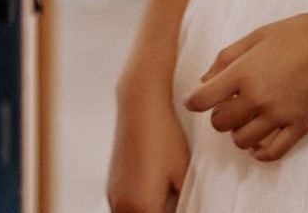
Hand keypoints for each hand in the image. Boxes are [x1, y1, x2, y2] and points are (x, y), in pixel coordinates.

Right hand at [107, 77, 188, 212]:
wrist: (141, 105)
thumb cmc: (162, 135)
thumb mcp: (184, 176)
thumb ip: (189, 205)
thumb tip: (195, 211)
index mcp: (140, 207)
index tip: (187, 208)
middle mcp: (120, 205)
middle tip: (182, 204)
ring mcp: (113, 195)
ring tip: (171, 201)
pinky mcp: (112, 185)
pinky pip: (125, 209)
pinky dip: (141, 208)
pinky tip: (158, 196)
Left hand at [182, 9, 307, 162]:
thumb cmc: (300, 33)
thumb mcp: (258, 35)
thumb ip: (227, 57)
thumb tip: (205, 80)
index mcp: (244, 72)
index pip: (203, 99)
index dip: (194, 101)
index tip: (195, 101)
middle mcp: (258, 98)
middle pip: (220, 124)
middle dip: (218, 116)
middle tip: (227, 106)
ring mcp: (280, 116)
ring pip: (242, 141)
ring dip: (238, 132)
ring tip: (245, 120)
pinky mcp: (300, 127)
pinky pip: (272, 153)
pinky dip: (260, 153)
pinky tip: (258, 143)